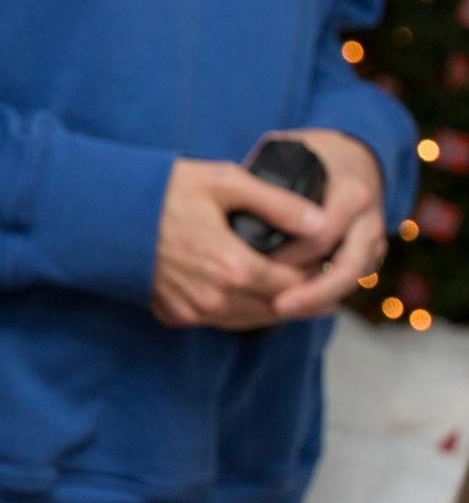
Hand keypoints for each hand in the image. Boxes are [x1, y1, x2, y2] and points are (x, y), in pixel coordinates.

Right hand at [151, 157, 329, 328]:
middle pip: (280, 309)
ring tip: (302, 290)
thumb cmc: (161, 190)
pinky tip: (259, 294)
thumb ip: (277, 203)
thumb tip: (320, 222)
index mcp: (234, 267)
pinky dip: (246, 311)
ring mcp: (193, 310)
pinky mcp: (174, 315)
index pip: (298, 285)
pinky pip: (223, 321)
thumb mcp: (223, 181)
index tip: (334, 262)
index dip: (321, 275)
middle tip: (329, 281)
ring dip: (279, 307)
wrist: (99, 212)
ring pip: (253, 320)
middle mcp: (216, 298)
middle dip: (308, 296)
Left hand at [265, 128, 387, 319]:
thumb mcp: (287, 150)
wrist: (356, 156)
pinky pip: (352, 282)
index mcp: (351, 192)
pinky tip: (298, 304)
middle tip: (278, 306)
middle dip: (312, 292)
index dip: (290, 255)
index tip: (258, 266)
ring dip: (320, 300)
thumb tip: (229, 210)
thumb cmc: (314, 153)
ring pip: (353, 282)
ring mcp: (374, 240)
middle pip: (347, 269)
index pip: (322, 234)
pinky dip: (326, 295)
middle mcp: (370, 220)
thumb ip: (264, 176)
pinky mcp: (371, 255)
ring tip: (285, 311)